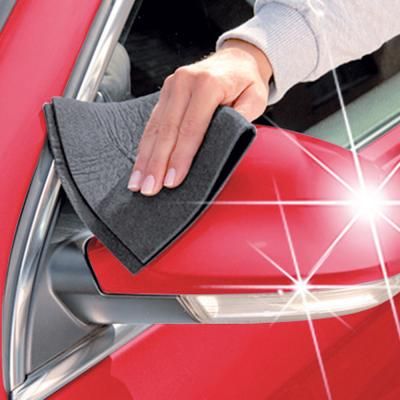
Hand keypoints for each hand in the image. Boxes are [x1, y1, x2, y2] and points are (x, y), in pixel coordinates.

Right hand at [127, 39, 272, 195]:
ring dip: (145, 158)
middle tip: (149, 188)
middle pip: (167, 130)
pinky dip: (145, 146)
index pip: (191, 128)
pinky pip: (152, 123)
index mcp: (207, 84)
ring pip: (154, 128)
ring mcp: (171, 87)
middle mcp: (184, 82)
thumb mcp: (254, 99)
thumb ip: (240, 120)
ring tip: (137, 182)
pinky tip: (140, 164)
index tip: (172, 181)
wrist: (236, 59)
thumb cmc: (246, 82)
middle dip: (157, 163)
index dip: (181, 157)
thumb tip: (222, 145)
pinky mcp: (164, 94)